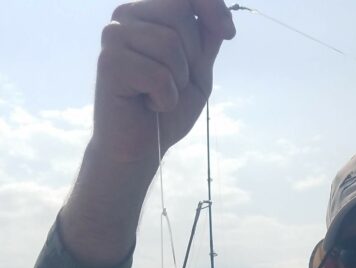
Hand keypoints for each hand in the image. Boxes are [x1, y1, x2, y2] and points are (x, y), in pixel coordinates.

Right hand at [94, 0, 235, 166]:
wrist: (140, 147)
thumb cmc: (167, 108)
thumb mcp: (197, 71)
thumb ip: (206, 39)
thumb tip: (220, 16)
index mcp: (147, 13)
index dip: (210, 5)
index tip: (228, 32)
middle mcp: (126, 16)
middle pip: (180, 13)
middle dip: (193, 55)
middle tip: (177, 82)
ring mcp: (114, 36)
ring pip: (170, 44)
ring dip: (178, 81)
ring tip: (160, 95)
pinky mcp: (109, 63)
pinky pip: (158, 75)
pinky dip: (165, 98)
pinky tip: (149, 104)